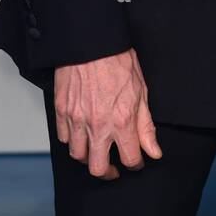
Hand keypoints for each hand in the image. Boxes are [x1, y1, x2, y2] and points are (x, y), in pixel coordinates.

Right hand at [53, 47, 161, 179]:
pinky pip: (63, 138)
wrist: (91, 42)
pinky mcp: (61, 111)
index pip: (130, 159)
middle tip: (114, 168)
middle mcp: (98, 125)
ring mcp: (77, 120)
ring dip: (89, 157)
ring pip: (78, 155)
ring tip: (97, 150)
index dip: (136, 164)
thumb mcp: (142, 92)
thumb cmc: (118, 61)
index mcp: (122, 121)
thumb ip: (146, 126)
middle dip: (108, 172)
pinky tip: (82, 134)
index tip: (137, 161)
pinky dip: (73, 140)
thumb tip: (154, 152)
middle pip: (98, 168)